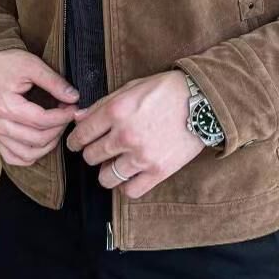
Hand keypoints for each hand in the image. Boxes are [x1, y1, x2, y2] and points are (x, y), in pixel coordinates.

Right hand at [0, 49, 78, 166]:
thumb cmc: (7, 64)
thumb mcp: (32, 65)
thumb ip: (54, 82)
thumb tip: (74, 97)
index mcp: (5, 105)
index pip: (42, 120)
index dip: (63, 116)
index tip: (74, 108)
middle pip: (37, 139)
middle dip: (59, 128)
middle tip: (68, 114)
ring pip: (28, 154)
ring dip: (49, 144)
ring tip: (58, 126)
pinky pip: (14, 158)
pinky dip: (31, 155)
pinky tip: (43, 142)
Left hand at [66, 70, 205, 197]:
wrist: (203, 101)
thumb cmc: (167, 90)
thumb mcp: (132, 88)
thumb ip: (103, 104)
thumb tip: (78, 118)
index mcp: (117, 111)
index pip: (82, 134)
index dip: (75, 140)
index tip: (77, 143)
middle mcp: (125, 135)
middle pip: (91, 156)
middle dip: (92, 153)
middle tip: (100, 149)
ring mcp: (141, 156)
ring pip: (106, 177)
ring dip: (106, 171)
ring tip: (114, 163)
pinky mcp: (158, 171)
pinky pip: (129, 191)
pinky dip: (125, 185)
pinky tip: (129, 175)